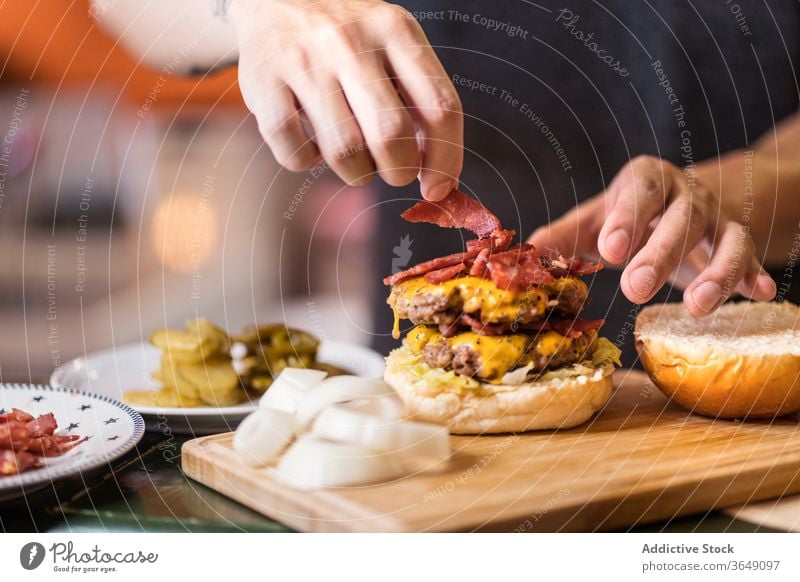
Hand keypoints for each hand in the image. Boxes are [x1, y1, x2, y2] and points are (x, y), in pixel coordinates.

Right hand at [230, 0, 462, 199]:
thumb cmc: (346, 36)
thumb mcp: (391, 43)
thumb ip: (419, 97)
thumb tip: (438, 174)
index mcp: (395, 31)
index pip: (439, 107)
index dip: (445, 161)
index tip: (437, 188)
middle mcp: (350, 43)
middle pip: (390, 135)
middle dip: (399, 172)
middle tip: (394, 171)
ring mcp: (304, 63)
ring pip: (344, 152)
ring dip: (357, 174)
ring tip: (355, 160)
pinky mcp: (263, 85)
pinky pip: (295, 153)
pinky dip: (308, 163)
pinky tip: (313, 146)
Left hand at [528, 155, 776, 314]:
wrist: (678, 200)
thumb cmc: (627, 215)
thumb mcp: (594, 220)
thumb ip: (562, 238)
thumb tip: (525, 258)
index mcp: (645, 181)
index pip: (639, 193)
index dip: (627, 219)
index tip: (609, 250)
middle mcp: (685, 194)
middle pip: (682, 218)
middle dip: (660, 253)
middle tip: (635, 288)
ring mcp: (717, 217)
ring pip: (726, 238)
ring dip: (716, 272)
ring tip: (697, 308)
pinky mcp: (738, 240)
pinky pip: (752, 256)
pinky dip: (755, 274)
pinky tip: (758, 295)